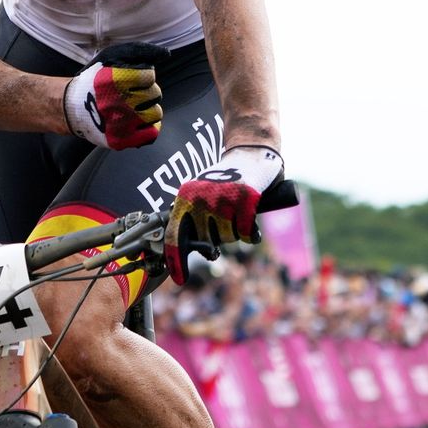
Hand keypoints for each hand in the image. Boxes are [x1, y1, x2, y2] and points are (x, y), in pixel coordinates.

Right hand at [62, 42, 169, 149]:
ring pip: (155, 113)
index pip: (149, 76)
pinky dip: (148, 126)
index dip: (143, 76)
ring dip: (147, 108)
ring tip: (133, 107)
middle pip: (154, 94)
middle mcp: (119, 102)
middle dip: (145, 92)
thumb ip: (139, 51)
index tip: (131, 79)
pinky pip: (151, 133)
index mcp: (115, 80)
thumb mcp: (111, 57)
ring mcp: (121, 123)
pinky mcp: (121, 140)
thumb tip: (166, 54)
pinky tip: (138, 121)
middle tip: (131, 94)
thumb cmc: (94, 80)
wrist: (71, 108)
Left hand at [165, 145, 283, 285]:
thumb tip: (185, 249)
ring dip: (235, 232)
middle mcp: (201, 197)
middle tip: (225, 226)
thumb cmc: (226, 176)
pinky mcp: (245, 199)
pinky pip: (246, 232)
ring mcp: (223, 198)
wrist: (251, 149)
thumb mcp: (202, 192)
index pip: (175, 234)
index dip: (176, 259)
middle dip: (217, 239)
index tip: (180, 277)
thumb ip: (192, 216)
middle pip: (207, 240)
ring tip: (238, 213)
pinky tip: (251, 221)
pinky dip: (250, 232)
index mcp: (186, 196)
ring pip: (228, 238)